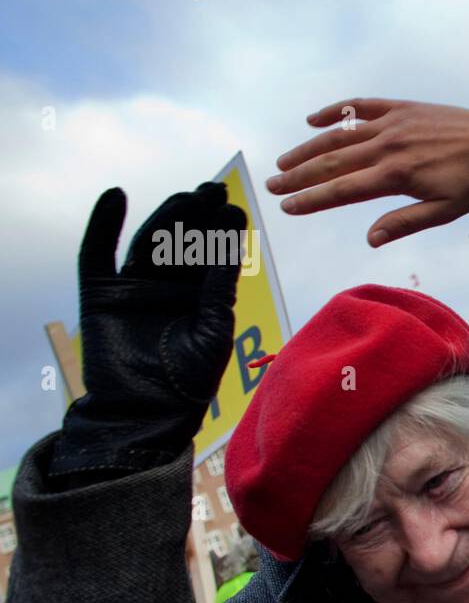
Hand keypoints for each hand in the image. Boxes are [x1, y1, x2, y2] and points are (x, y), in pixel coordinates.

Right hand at [49, 184, 244, 483]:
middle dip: (198, 216)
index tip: (235, 209)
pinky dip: (103, 224)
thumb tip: (227, 242)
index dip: (222, 233)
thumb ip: (216, 288)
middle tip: (214, 190)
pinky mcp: (102, 293)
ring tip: (187, 195)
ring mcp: (135, 288)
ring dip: (167, 216)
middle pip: (182, 242)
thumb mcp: (212, 330)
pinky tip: (116, 196)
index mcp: (199, 297)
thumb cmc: (188, 381)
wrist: (144, 413)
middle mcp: (168, 288)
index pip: (211, 257)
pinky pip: (98, 253)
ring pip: (150, 242)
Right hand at [266, 99, 468, 246]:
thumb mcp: (445, 211)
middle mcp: (387, 145)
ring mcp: (392, 122)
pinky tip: (313, 118)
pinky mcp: (400, 107)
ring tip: (284, 160)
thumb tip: (371, 239)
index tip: (286, 206)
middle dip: (299, 175)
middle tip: (271, 185)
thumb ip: (405, 222)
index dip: (311, 199)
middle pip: (332, 161)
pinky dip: (335, 111)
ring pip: (339, 134)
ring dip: (308, 147)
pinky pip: (360, 105)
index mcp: (396, 175)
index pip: (342, 189)